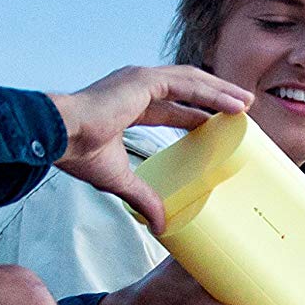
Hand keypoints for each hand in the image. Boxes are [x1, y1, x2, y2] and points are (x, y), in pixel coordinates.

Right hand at [48, 66, 252, 231]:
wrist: (59, 137)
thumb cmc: (77, 153)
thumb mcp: (120, 180)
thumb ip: (143, 198)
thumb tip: (159, 225)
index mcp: (128, 105)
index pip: (169, 107)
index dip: (193, 114)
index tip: (213, 125)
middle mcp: (135, 86)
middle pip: (186, 88)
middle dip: (214, 98)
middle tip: (240, 109)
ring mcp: (140, 79)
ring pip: (192, 81)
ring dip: (221, 92)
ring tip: (245, 103)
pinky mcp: (143, 80)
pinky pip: (188, 84)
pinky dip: (213, 93)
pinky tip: (234, 104)